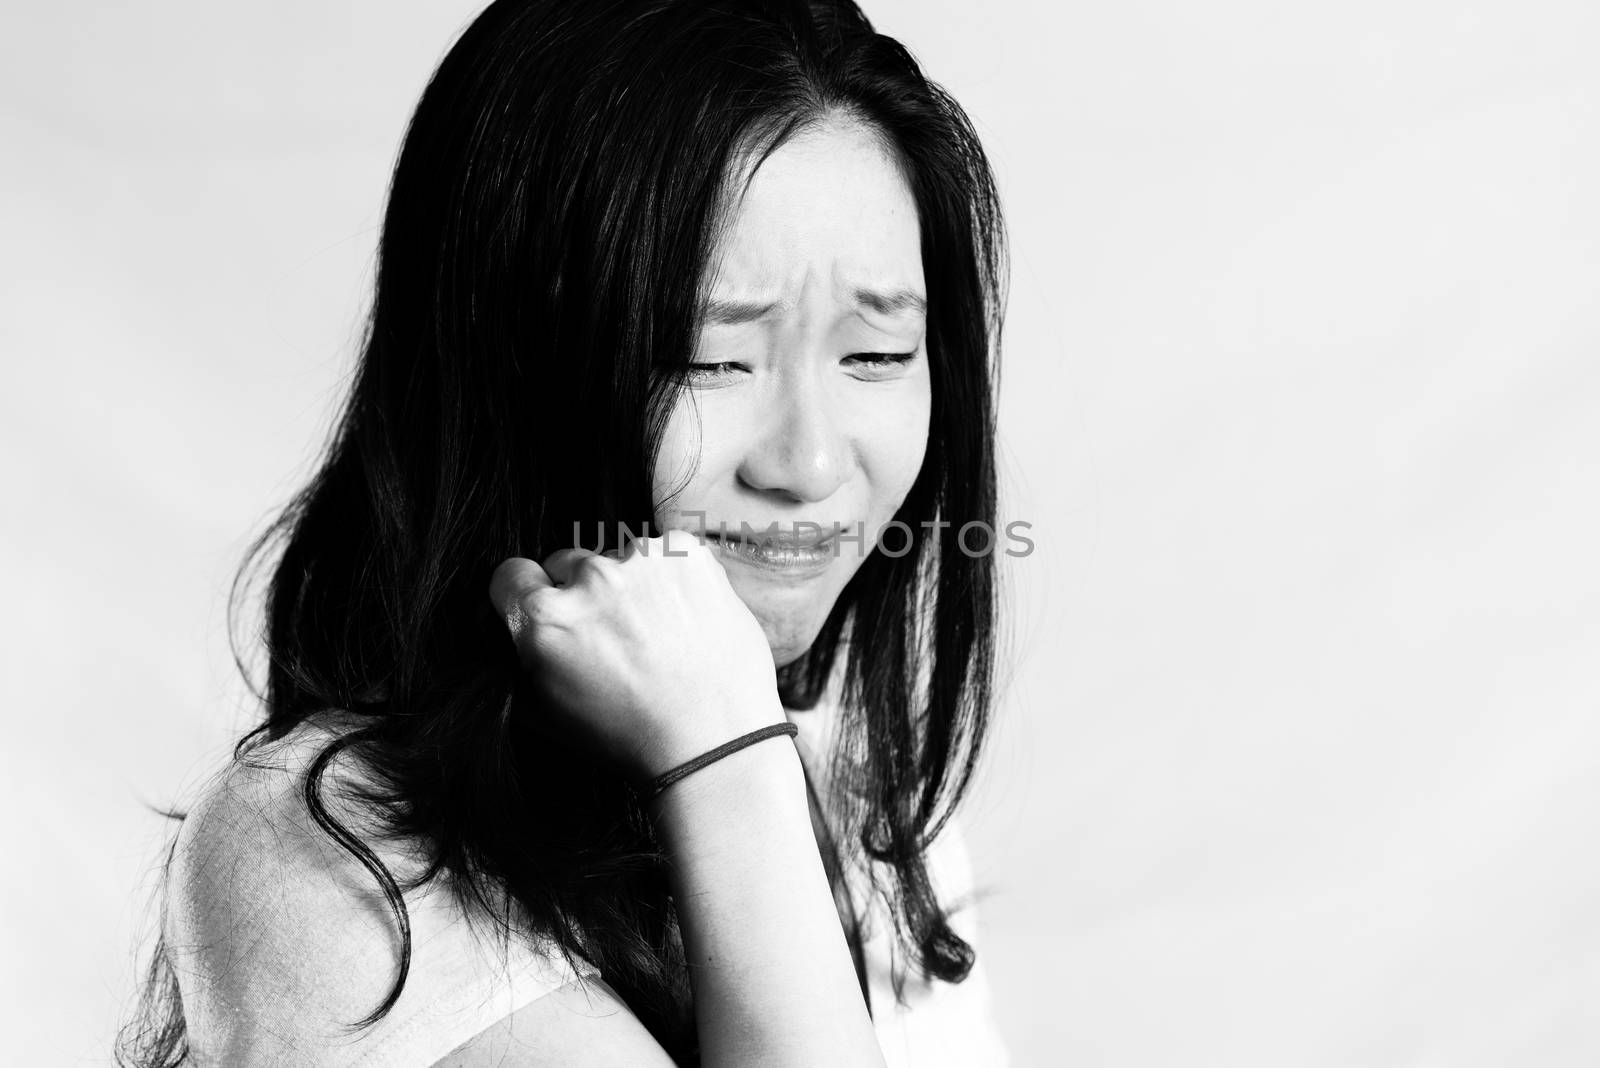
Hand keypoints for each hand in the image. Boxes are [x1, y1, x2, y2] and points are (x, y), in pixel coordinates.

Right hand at [489, 528, 785, 777]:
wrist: (715, 742)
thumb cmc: (631, 737)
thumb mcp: (544, 713)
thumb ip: (517, 656)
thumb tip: (509, 624)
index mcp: (543, 618)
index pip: (511, 574)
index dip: (529, 597)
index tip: (553, 614)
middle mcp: (590, 579)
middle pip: (567, 562)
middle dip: (584, 594)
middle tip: (616, 637)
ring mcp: (642, 559)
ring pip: (618, 557)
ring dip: (630, 584)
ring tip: (658, 634)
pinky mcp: (688, 552)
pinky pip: (665, 552)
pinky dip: (671, 578)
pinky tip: (685, 619)